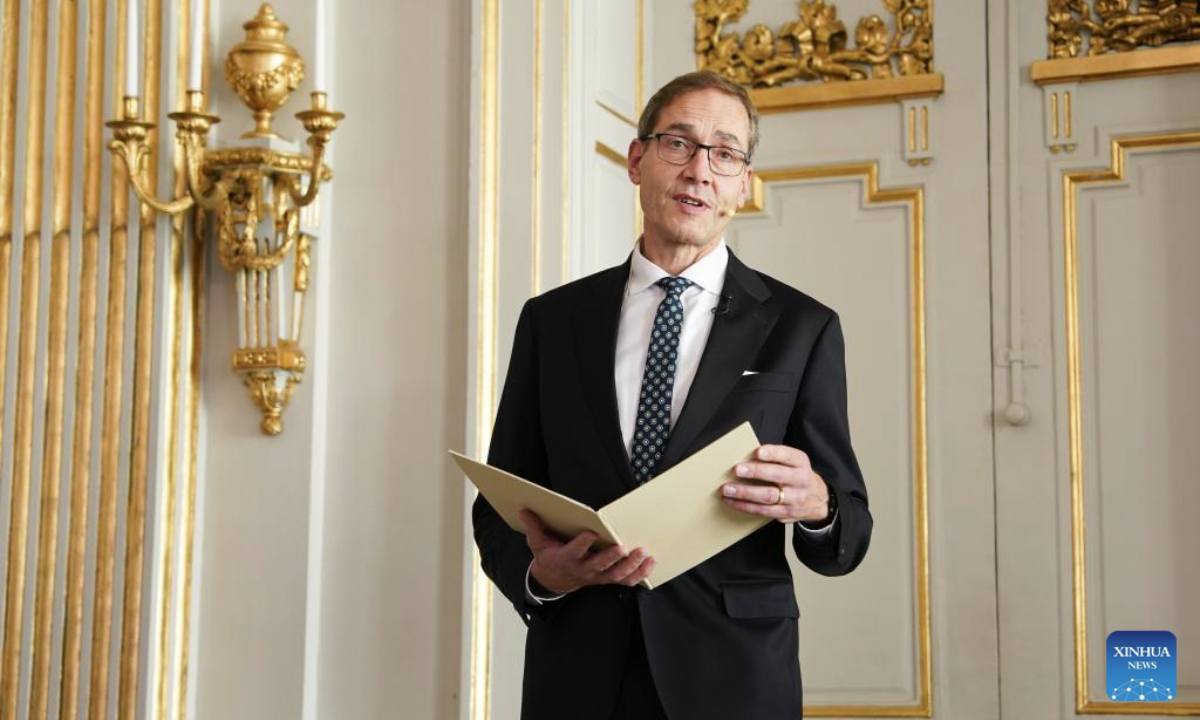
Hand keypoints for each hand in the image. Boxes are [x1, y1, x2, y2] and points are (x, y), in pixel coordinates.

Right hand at [519, 509, 655, 594]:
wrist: (554, 581)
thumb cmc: (549, 558)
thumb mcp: (537, 543)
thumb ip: (534, 527)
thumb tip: (525, 510)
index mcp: (566, 559)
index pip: (574, 552)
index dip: (582, 544)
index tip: (591, 533)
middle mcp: (583, 570)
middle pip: (599, 566)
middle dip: (611, 557)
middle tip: (622, 547)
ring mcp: (597, 577)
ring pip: (616, 575)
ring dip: (631, 565)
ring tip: (643, 553)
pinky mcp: (607, 579)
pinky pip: (626, 581)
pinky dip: (640, 574)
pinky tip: (651, 562)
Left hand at [719, 445, 829, 523]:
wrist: (818, 499)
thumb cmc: (797, 476)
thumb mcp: (794, 463)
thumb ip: (776, 459)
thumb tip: (747, 456)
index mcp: (801, 463)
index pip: (788, 456)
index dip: (773, 454)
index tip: (758, 451)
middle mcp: (800, 481)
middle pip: (777, 476)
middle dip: (755, 472)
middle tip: (737, 470)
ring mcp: (794, 499)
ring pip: (768, 496)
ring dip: (745, 493)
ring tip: (727, 489)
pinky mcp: (786, 514)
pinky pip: (763, 511)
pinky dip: (745, 506)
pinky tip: (732, 501)